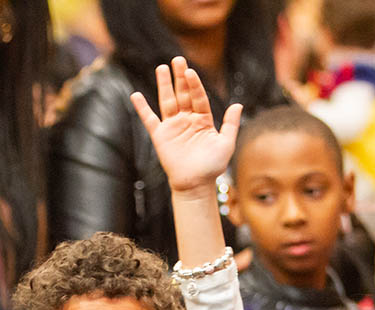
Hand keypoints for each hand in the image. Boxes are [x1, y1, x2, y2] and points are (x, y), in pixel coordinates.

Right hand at [131, 57, 242, 195]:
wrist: (195, 185)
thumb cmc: (212, 167)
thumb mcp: (226, 144)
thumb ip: (230, 124)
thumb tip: (238, 104)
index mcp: (203, 120)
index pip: (198, 97)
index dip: (194, 85)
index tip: (190, 71)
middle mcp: (187, 120)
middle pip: (182, 94)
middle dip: (180, 77)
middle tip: (177, 59)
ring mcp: (173, 126)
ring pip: (167, 101)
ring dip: (164, 85)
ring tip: (162, 67)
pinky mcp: (160, 136)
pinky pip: (150, 119)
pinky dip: (142, 108)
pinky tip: (136, 95)